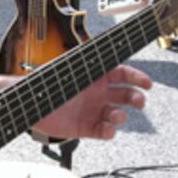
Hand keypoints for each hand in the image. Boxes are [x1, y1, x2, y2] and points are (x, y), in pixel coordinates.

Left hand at [33, 65, 151, 139]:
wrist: (31, 103)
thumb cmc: (47, 82)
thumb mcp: (70, 68)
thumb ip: (88, 61)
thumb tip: (106, 46)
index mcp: (94, 76)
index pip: (122, 74)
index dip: (137, 78)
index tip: (147, 83)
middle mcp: (96, 93)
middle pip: (125, 95)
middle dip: (136, 98)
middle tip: (139, 101)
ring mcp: (92, 110)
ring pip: (117, 115)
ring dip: (120, 116)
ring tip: (114, 115)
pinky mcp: (86, 127)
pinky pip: (104, 131)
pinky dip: (108, 131)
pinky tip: (105, 128)